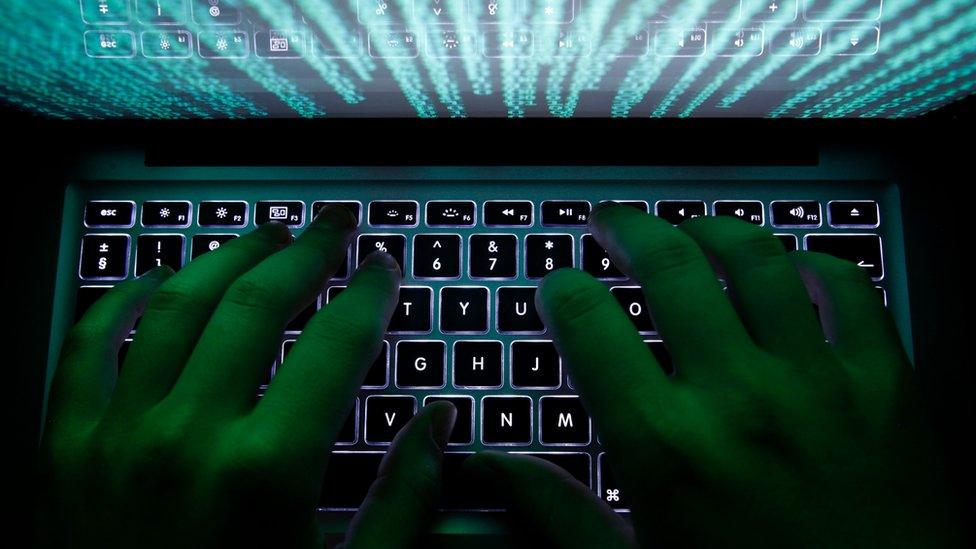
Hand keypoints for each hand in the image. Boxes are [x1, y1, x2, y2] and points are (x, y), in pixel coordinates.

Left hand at [37, 206, 455, 547]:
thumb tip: (439, 423)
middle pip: (258, 303)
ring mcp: (117, 437)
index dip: (368, 295)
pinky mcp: (64, 449)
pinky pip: (87, 344)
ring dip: (227, 256)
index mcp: (267, 473)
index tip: (382, 271)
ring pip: (176, 304)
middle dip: (306, 252)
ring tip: (264, 234)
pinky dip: (123, 298)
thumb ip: (403, 500)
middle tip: (333, 226)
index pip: (336, 344)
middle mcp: (189, 438)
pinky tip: (156, 277)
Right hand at [467, 204, 961, 546]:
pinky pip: (847, 289)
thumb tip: (492, 468)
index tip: (560, 287)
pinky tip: (790, 269)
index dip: (563, 290)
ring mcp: (815, 382)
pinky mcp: (884, 384)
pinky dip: (813, 264)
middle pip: (668, 265)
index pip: (589, 322)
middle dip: (628, 228)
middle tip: (613, 222)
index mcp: (664, 445)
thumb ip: (557, 513)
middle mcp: (736, 397)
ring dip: (712, 229)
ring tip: (691, 228)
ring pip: (756, 259)